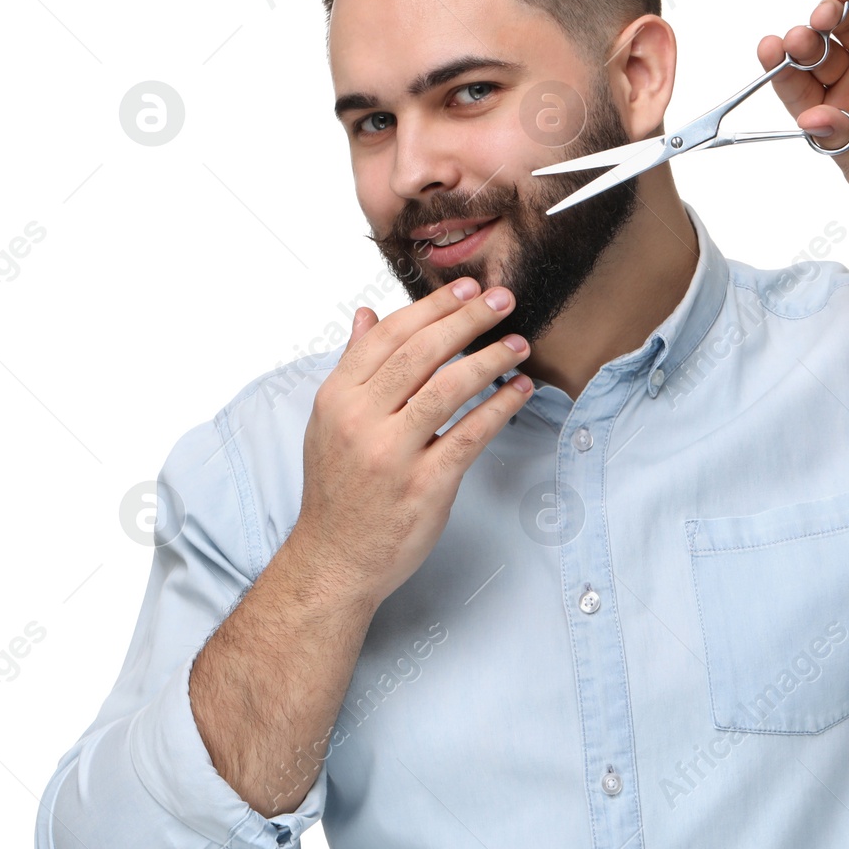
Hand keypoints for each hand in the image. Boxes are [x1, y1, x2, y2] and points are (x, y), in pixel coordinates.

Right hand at [291, 277, 532, 605]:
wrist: (334, 560)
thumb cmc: (338, 489)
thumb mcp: (330, 421)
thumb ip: (353, 366)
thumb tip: (367, 315)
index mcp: (337, 399)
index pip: (389, 336)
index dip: (432, 307)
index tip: (465, 288)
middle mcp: (360, 421)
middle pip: (422, 354)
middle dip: (467, 320)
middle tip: (501, 300)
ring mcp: (392, 454)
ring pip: (448, 389)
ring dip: (490, 360)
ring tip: (518, 345)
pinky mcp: (424, 485)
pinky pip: (469, 435)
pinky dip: (499, 407)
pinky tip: (518, 391)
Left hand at [758, 0, 848, 216]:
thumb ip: (840, 142)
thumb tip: (808, 120)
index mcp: (833, 114)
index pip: (797, 87)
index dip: (780, 69)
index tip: (770, 49)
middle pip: (815, 53)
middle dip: (803, 42)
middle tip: (799, 38)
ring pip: (843, 26)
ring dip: (828, 13)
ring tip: (825, 13)